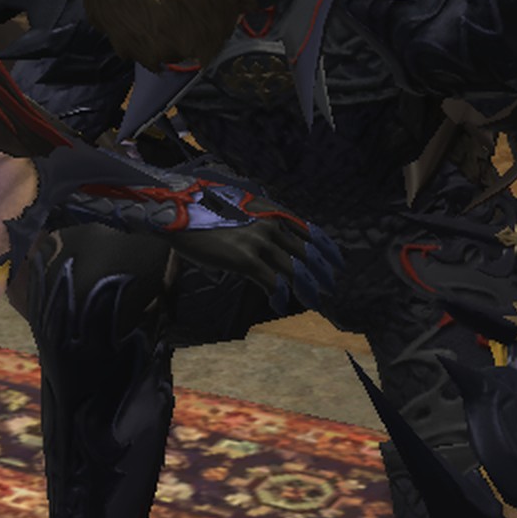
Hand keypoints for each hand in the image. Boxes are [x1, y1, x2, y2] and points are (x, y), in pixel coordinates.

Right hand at [174, 201, 340, 312]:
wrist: (180, 215)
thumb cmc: (206, 217)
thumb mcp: (240, 215)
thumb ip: (259, 227)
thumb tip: (272, 246)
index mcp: (270, 214)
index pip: (309, 231)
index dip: (325, 249)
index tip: (337, 263)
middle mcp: (269, 225)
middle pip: (306, 254)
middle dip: (321, 273)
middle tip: (330, 288)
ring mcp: (258, 242)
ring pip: (293, 270)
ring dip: (305, 288)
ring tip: (313, 301)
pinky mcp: (245, 258)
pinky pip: (270, 282)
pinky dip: (279, 295)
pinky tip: (280, 304)